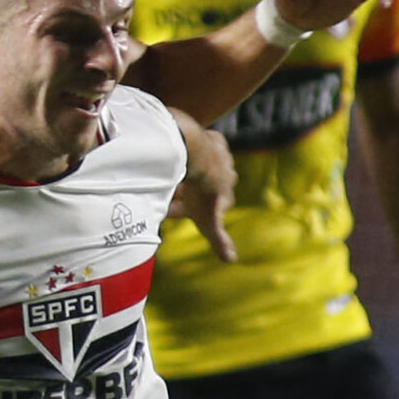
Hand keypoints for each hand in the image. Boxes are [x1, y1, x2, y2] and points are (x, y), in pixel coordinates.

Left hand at [166, 115, 237, 261]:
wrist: (198, 156)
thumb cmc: (202, 191)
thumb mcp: (207, 220)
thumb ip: (219, 240)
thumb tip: (232, 260)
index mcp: (226, 192)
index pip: (211, 206)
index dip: (190, 211)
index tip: (169, 211)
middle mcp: (229, 173)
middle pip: (207, 185)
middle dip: (190, 191)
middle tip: (166, 193)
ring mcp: (221, 155)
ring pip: (203, 166)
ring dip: (189, 171)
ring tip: (165, 176)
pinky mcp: (213, 138)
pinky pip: (201, 145)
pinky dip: (190, 152)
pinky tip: (175, 155)